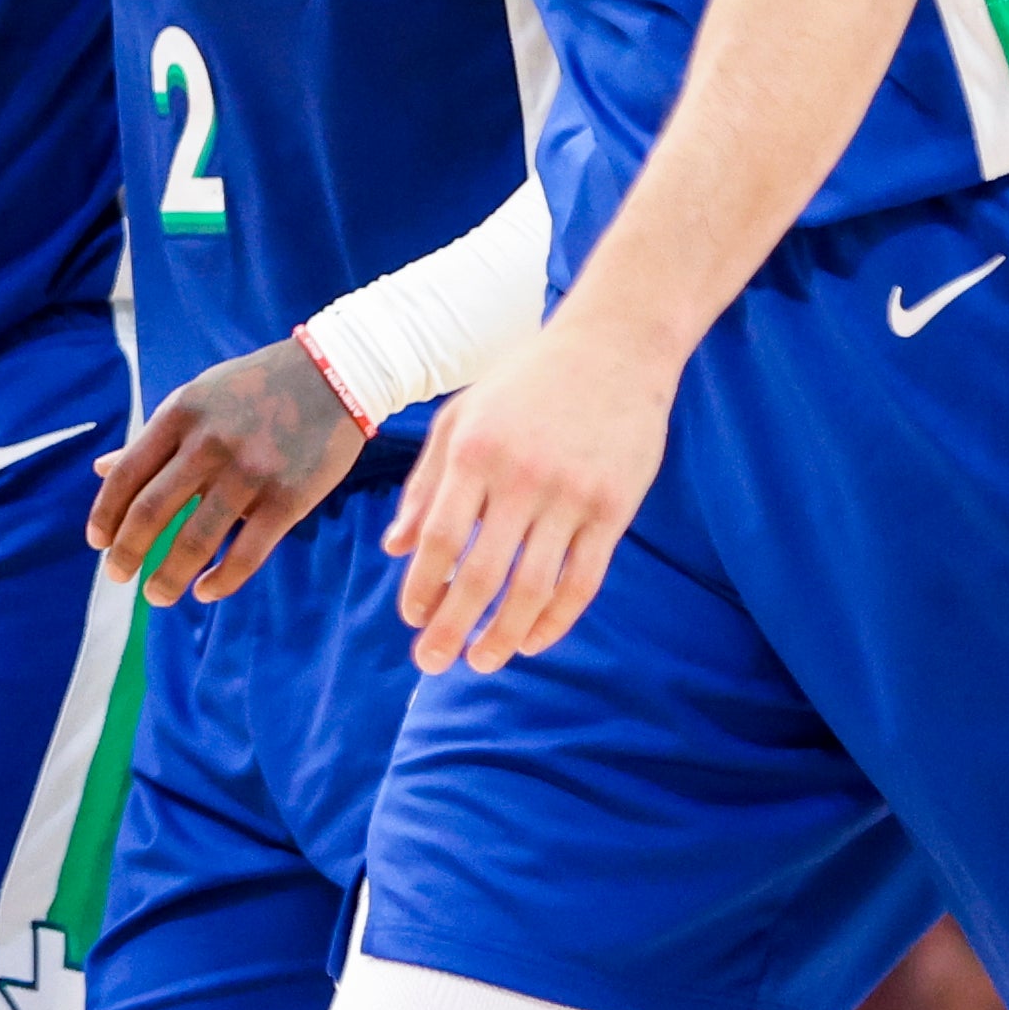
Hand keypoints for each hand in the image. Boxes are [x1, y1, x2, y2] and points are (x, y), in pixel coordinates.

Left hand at [87, 338, 364, 605]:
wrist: (333, 375)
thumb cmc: (253, 388)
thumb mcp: (196, 398)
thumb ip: (151, 438)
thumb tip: (99, 469)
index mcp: (180, 414)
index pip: (126, 474)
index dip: (105, 515)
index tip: (97, 543)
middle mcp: (209, 444)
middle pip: (151, 512)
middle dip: (127, 553)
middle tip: (118, 576)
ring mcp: (250, 473)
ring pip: (195, 542)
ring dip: (168, 577)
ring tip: (157, 596)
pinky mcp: (288, 499)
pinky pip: (246, 555)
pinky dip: (220, 581)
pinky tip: (204, 591)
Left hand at [387, 307, 675, 673]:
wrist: (614, 346)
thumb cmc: (526, 382)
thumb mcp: (462, 417)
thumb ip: (425, 483)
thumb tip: (394, 549)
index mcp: (475, 451)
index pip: (438, 538)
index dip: (422, 586)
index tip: (412, 618)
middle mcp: (521, 476)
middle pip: (481, 574)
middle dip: (452, 626)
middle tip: (433, 663)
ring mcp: (572, 495)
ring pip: (533, 588)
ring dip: (503, 635)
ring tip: (482, 660)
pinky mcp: (615, 508)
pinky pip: (583, 580)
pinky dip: (556, 619)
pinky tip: (533, 640)